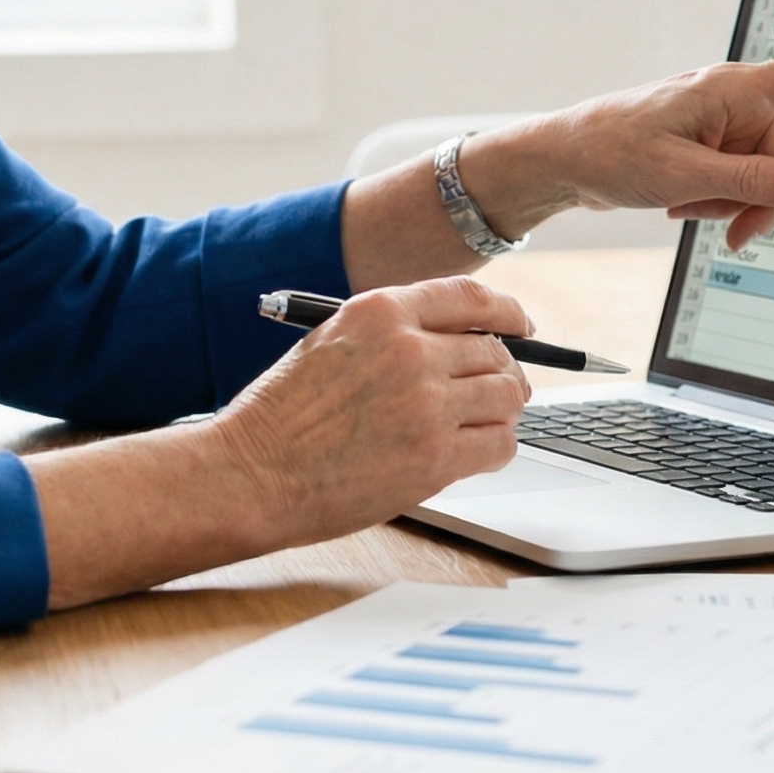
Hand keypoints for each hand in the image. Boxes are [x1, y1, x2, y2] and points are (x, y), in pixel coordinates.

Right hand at [209, 277, 533, 547]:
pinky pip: (500, 444)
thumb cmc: (280, 416)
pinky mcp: (435, 457)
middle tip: (500, 389)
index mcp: (380, 312)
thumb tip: (451, 340)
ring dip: (502, 411)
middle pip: (494, 351)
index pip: (471, 299)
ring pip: (506, 397)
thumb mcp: (330, 342)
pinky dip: (497, 447)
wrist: (253, 473)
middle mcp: (410, 350)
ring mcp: (427, 404)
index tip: (520, 325)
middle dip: (503, 371)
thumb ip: (389, 333)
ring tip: (485, 422)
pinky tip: (477, 452)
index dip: (507, 312)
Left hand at [461, 51, 773, 250]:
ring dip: (737, 204)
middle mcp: (736, 101)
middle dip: (769, 199)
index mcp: (734, 89)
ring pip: (769, 177)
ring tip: (688, 212)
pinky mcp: (711, 147)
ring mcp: (724, 125)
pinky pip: (742, 181)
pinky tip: (682, 209)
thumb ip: (746, 183)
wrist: (563, 161)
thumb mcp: (680, 176)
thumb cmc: (611, 153)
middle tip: (730, 235)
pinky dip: (720, 201)